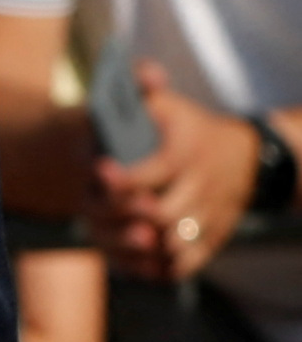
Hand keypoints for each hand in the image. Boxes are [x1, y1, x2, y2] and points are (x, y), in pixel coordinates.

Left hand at [93, 63, 261, 283]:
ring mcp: (208, 216)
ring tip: (110, 239)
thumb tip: (144, 72)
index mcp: (186, 154)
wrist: (245, 156)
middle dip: (125, 216)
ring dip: (138, 249)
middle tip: (95, 212)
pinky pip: (187, 264)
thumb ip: (146, 88)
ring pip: (174, 245)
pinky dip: (159, 270)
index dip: (123, 179)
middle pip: (161, 214)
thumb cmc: (189, 129)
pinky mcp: (212, 239)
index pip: (154, 171)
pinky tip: (133, 264)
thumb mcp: (171, 105)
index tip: (99, 171)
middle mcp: (201, 188)